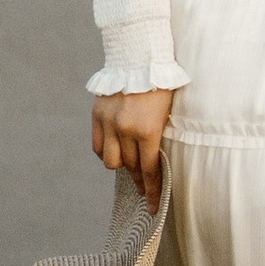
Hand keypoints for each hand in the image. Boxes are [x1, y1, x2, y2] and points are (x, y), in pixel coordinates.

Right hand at [91, 89, 173, 204]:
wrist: (139, 57)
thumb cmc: (161, 85)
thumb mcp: (167, 113)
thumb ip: (158, 138)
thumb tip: (154, 164)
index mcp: (147, 130)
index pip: (149, 170)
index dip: (152, 191)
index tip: (153, 207)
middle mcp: (125, 130)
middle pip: (130, 168)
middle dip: (139, 180)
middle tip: (143, 188)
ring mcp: (108, 123)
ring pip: (111, 161)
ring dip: (121, 165)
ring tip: (129, 163)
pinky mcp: (97, 116)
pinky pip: (98, 147)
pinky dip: (107, 153)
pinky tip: (115, 151)